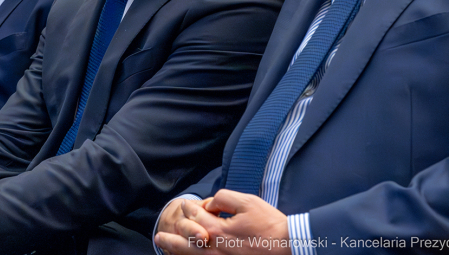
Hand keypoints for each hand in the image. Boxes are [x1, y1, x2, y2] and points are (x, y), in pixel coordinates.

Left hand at [154, 190, 290, 254]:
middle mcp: (214, 249)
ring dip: (176, 251)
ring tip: (164, 248)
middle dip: (171, 237)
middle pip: (184, 243)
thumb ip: (223, 198)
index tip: (186, 205)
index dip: (189, 208)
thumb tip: (210, 202)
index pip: (195, 216)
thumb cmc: (269, 224)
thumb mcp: (247, 202)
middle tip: (160, 235)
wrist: (288, 247)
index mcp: (217, 230)